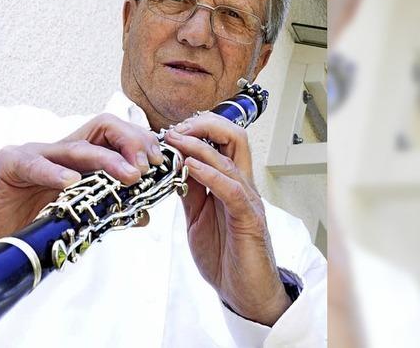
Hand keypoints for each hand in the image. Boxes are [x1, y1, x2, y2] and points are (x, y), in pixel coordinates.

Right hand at [0, 113, 162, 256]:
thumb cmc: (29, 222)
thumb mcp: (74, 214)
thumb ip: (106, 209)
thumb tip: (144, 214)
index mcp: (75, 158)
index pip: (114, 135)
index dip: (141, 143)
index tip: (162, 164)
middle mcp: (57, 149)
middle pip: (102, 127)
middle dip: (132, 142)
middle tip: (149, 167)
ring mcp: (32, 153)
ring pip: (76, 147)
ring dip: (108, 161)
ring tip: (130, 176)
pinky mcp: (7, 165)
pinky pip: (33, 164)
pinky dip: (55, 172)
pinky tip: (72, 182)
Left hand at [164, 112, 290, 325]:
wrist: (244, 294)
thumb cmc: (225, 257)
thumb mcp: (197, 218)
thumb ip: (190, 192)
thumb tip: (173, 168)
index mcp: (230, 183)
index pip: (222, 141)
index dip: (197, 129)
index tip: (170, 132)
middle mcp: (242, 186)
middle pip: (234, 137)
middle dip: (204, 126)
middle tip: (174, 130)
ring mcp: (248, 200)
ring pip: (231, 158)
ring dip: (199, 146)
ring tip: (175, 141)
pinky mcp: (249, 219)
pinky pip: (231, 189)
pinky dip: (210, 174)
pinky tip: (191, 168)